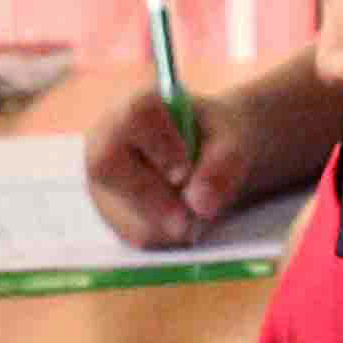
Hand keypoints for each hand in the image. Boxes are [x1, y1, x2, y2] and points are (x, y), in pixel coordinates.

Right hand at [79, 48, 342, 247]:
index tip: (188, 169)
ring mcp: (104, 180)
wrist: (226, 151)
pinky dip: (163, 235)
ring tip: (198, 218)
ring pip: (119, 213)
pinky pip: (132, 234)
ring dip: (163, 223)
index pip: (128, 121)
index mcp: (133, 107)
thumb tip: (199, 204)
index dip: (156, 148)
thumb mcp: (238, 141)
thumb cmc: (232, 135)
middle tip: (194, 219)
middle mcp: (105, 139)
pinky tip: (187, 225)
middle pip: (109, 173)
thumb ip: (224, 164)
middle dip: (153, 200)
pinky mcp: (114, 210)